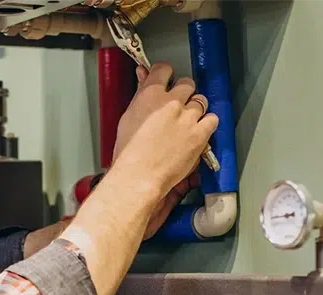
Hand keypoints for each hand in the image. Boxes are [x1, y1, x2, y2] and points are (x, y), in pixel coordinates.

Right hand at [113, 63, 210, 238]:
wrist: (138, 177)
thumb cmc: (129, 154)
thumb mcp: (127, 119)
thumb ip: (139, 95)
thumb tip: (143, 76)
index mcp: (150, 95)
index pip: (163, 70)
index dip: (166, 75)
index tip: (166, 82)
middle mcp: (171, 102)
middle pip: (187, 84)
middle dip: (183, 94)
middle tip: (176, 108)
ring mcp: (188, 117)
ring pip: (201, 101)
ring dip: (195, 110)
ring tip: (185, 125)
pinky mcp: (200, 133)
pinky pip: (213, 119)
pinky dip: (207, 124)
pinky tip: (197, 132)